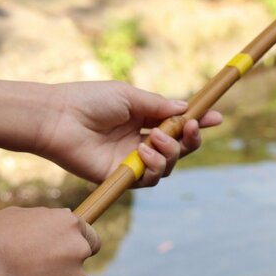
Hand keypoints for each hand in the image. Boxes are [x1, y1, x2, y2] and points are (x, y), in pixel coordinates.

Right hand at [0, 207, 99, 275]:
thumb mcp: (18, 217)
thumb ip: (41, 223)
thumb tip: (48, 227)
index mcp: (70, 224)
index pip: (91, 238)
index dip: (78, 245)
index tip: (67, 252)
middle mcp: (78, 250)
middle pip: (78, 261)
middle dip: (62, 265)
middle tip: (36, 269)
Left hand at [35, 81, 221, 186]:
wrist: (59, 118)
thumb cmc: (89, 101)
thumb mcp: (130, 96)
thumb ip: (158, 105)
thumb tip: (186, 108)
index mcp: (143, 119)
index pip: (177, 125)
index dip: (197, 124)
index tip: (216, 118)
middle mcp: (140, 141)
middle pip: (179, 149)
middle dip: (190, 140)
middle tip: (189, 128)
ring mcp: (131, 160)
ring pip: (168, 166)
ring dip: (170, 152)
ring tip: (155, 138)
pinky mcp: (121, 177)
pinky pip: (150, 179)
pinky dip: (154, 166)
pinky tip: (143, 151)